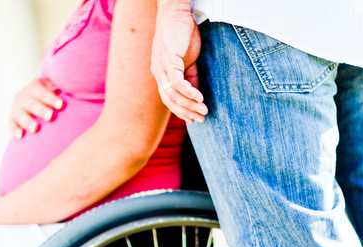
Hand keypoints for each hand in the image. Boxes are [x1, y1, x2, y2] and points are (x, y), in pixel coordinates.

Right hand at [9, 78, 64, 138]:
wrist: (31, 98)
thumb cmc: (51, 97)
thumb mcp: (54, 89)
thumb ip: (62, 91)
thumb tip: (79, 94)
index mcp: (35, 87)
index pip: (43, 92)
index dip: (51, 98)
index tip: (61, 105)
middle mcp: (23, 96)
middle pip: (32, 103)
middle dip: (41, 110)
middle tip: (50, 116)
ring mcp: (16, 108)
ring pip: (20, 114)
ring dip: (28, 121)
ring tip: (35, 129)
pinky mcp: (12, 119)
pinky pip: (11, 125)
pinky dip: (15, 130)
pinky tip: (20, 136)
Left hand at [151, 1, 206, 122]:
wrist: (176, 12)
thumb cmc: (182, 33)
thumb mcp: (188, 59)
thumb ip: (190, 76)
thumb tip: (196, 93)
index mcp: (161, 73)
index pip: (168, 99)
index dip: (181, 110)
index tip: (194, 119)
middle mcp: (158, 73)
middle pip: (169, 101)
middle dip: (186, 112)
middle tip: (201, 119)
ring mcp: (162, 67)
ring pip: (173, 94)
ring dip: (189, 105)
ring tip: (204, 110)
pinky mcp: (168, 60)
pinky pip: (177, 83)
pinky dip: (188, 92)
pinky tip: (199, 98)